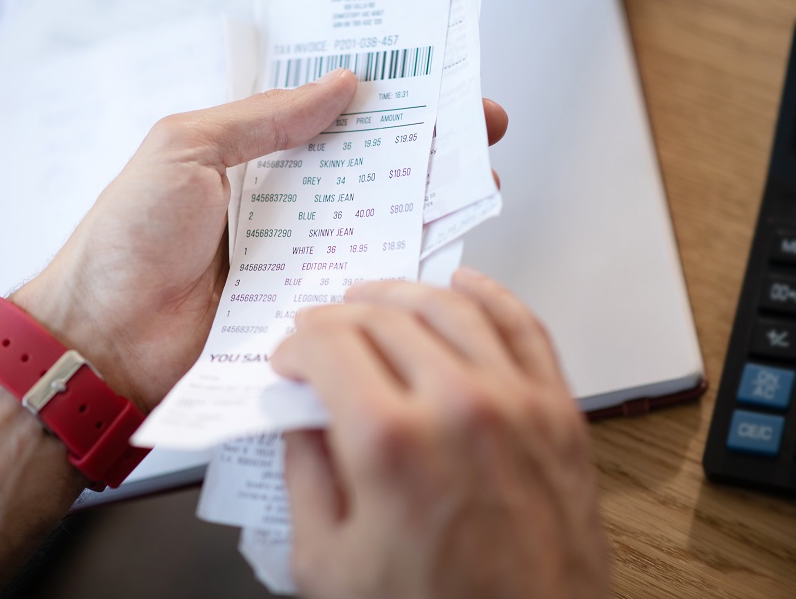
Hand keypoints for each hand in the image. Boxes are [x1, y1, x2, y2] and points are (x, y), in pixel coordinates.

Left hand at [15, 72, 507, 411]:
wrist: (102, 337)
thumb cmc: (127, 238)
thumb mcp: (185, 147)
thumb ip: (262, 118)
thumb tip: (338, 85)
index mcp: (256, 166)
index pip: (337, 128)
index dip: (391, 110)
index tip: (443, 96)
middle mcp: (285, 214)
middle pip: (370, 179)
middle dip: (426, 159)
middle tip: (477, 143)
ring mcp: (297, 266)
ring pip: (376, 235)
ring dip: (423, 213)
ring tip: (471, 191)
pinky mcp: (303, 315)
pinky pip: (359, 293)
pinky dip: (395, 278)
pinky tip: (434, 258)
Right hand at [272, 269, 608, 598]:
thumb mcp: (327, 563)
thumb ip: (303, 474)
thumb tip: (299, 418)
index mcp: (390, 444)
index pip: (329, 346)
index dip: (296, 345)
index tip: (289, 360)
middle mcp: (458, 406)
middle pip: (382, 318)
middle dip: (336, 317)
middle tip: (319, 332)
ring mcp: (516, 403)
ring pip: (449, 306)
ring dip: (400, 292)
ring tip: (373, 297)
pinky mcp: (557, 414)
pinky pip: (522, 326)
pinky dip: (488, 293)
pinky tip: (463, 283)